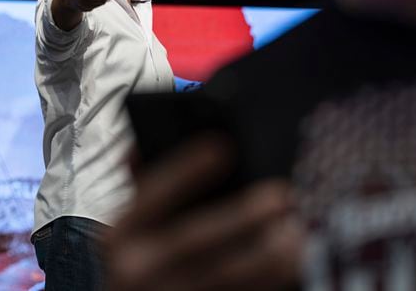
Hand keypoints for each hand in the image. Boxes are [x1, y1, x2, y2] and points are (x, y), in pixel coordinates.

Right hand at [104, 136, 304, 290]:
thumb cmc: (139, 263)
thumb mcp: (128, 225)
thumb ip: (144, 184)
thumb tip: (150, 139)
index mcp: (121, 234)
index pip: (151, 194)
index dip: (186, 169)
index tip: (222, 146)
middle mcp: (139, 269)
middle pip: (195, 238)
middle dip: (242, 215)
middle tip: (281, 194)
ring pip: (227, 275)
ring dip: (268, 253)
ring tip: (295, 229)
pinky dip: (271, 280)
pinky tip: (293, 261)